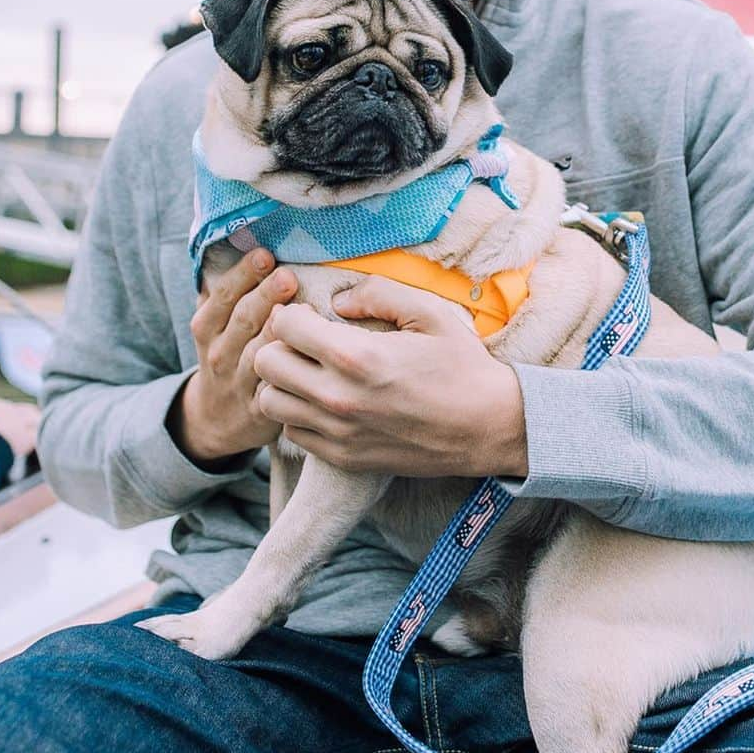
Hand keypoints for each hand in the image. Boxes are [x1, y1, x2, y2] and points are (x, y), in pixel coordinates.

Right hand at [169, 250, 299, 466]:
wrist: (216, 419)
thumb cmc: (226, 353)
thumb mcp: (213, 323)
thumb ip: (223, 289)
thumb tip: (237, 238)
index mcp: (207, 327)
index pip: (222, 296)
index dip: (242, 275)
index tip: (264, 254)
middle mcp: (219, 353)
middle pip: (243, 319)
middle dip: (266, 295)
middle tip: (288, 276)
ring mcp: (239, 382)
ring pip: (260, 352)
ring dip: (280, 332)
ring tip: (302, 311)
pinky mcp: (260, 409)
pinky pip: (276, 388)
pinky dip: (292, 371)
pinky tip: (309, 355)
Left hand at [253, 277, 527, 478]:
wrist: (487, 426)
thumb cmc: (461, 365)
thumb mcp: (429, 313)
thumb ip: (378, 293)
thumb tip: (338, 300)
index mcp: (358, 356)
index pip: (285, 326)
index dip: (292, 312)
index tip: (312, 314)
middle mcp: (338, 398)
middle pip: (266, 363)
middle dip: (279, 343)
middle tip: (305, 340)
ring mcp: (338, 433)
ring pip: (269, 401)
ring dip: (282, 380)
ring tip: (309, 370)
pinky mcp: (342, 458)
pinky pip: (291, 432)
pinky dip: (297, 413)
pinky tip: (323, 399)